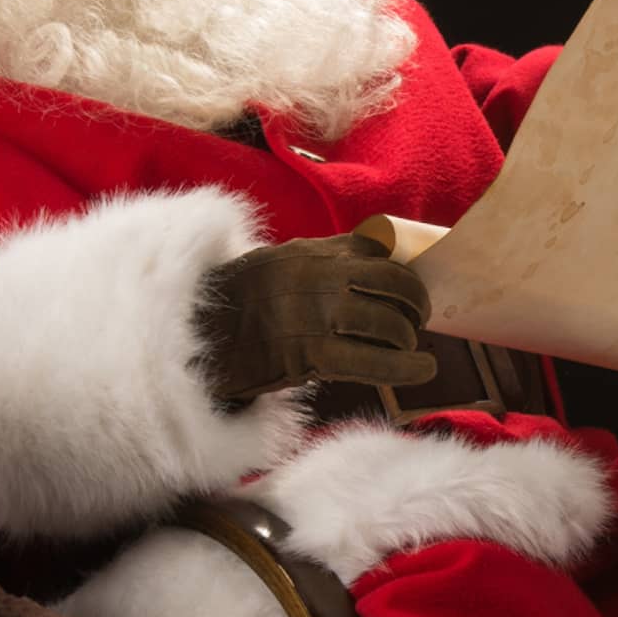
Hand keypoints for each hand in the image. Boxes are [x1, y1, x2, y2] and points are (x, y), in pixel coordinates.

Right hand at [195, 233, 437, 403]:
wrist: (194, 339)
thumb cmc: (236, 308)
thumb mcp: (275, 266)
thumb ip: (315, 264)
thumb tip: (361, 270)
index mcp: (309, 252)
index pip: (374, 248)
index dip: (402, 268)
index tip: (408, 285)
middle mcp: (318, 277)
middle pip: (393, 282)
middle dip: (415, 302)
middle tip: (418, 318)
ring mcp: (316, 315)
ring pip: (389, 321)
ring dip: (408, 336)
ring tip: (410, 345)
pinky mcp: (312, 353)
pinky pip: (375, 361)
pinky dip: (408, 367)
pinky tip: (423, 369)